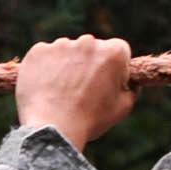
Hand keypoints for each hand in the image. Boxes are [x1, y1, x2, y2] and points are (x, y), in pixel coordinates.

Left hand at [13, 33, 137, 150]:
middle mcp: (88, 42)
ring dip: (67, 65)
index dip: (114, 68)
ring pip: (67, 51)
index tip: (106, 83)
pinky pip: (45, 56)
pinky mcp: (38, 51)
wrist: (53, 127)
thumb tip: (131, 82)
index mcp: (114, 52)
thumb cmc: (90, 120)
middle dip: (89, 64)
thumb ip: (131, 89)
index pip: (119, 51)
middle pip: (92, 48)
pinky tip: (46, 88)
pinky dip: (45, 68)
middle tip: (81, 90)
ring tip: (62, 92)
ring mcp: (61, 44)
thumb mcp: (123, 108)